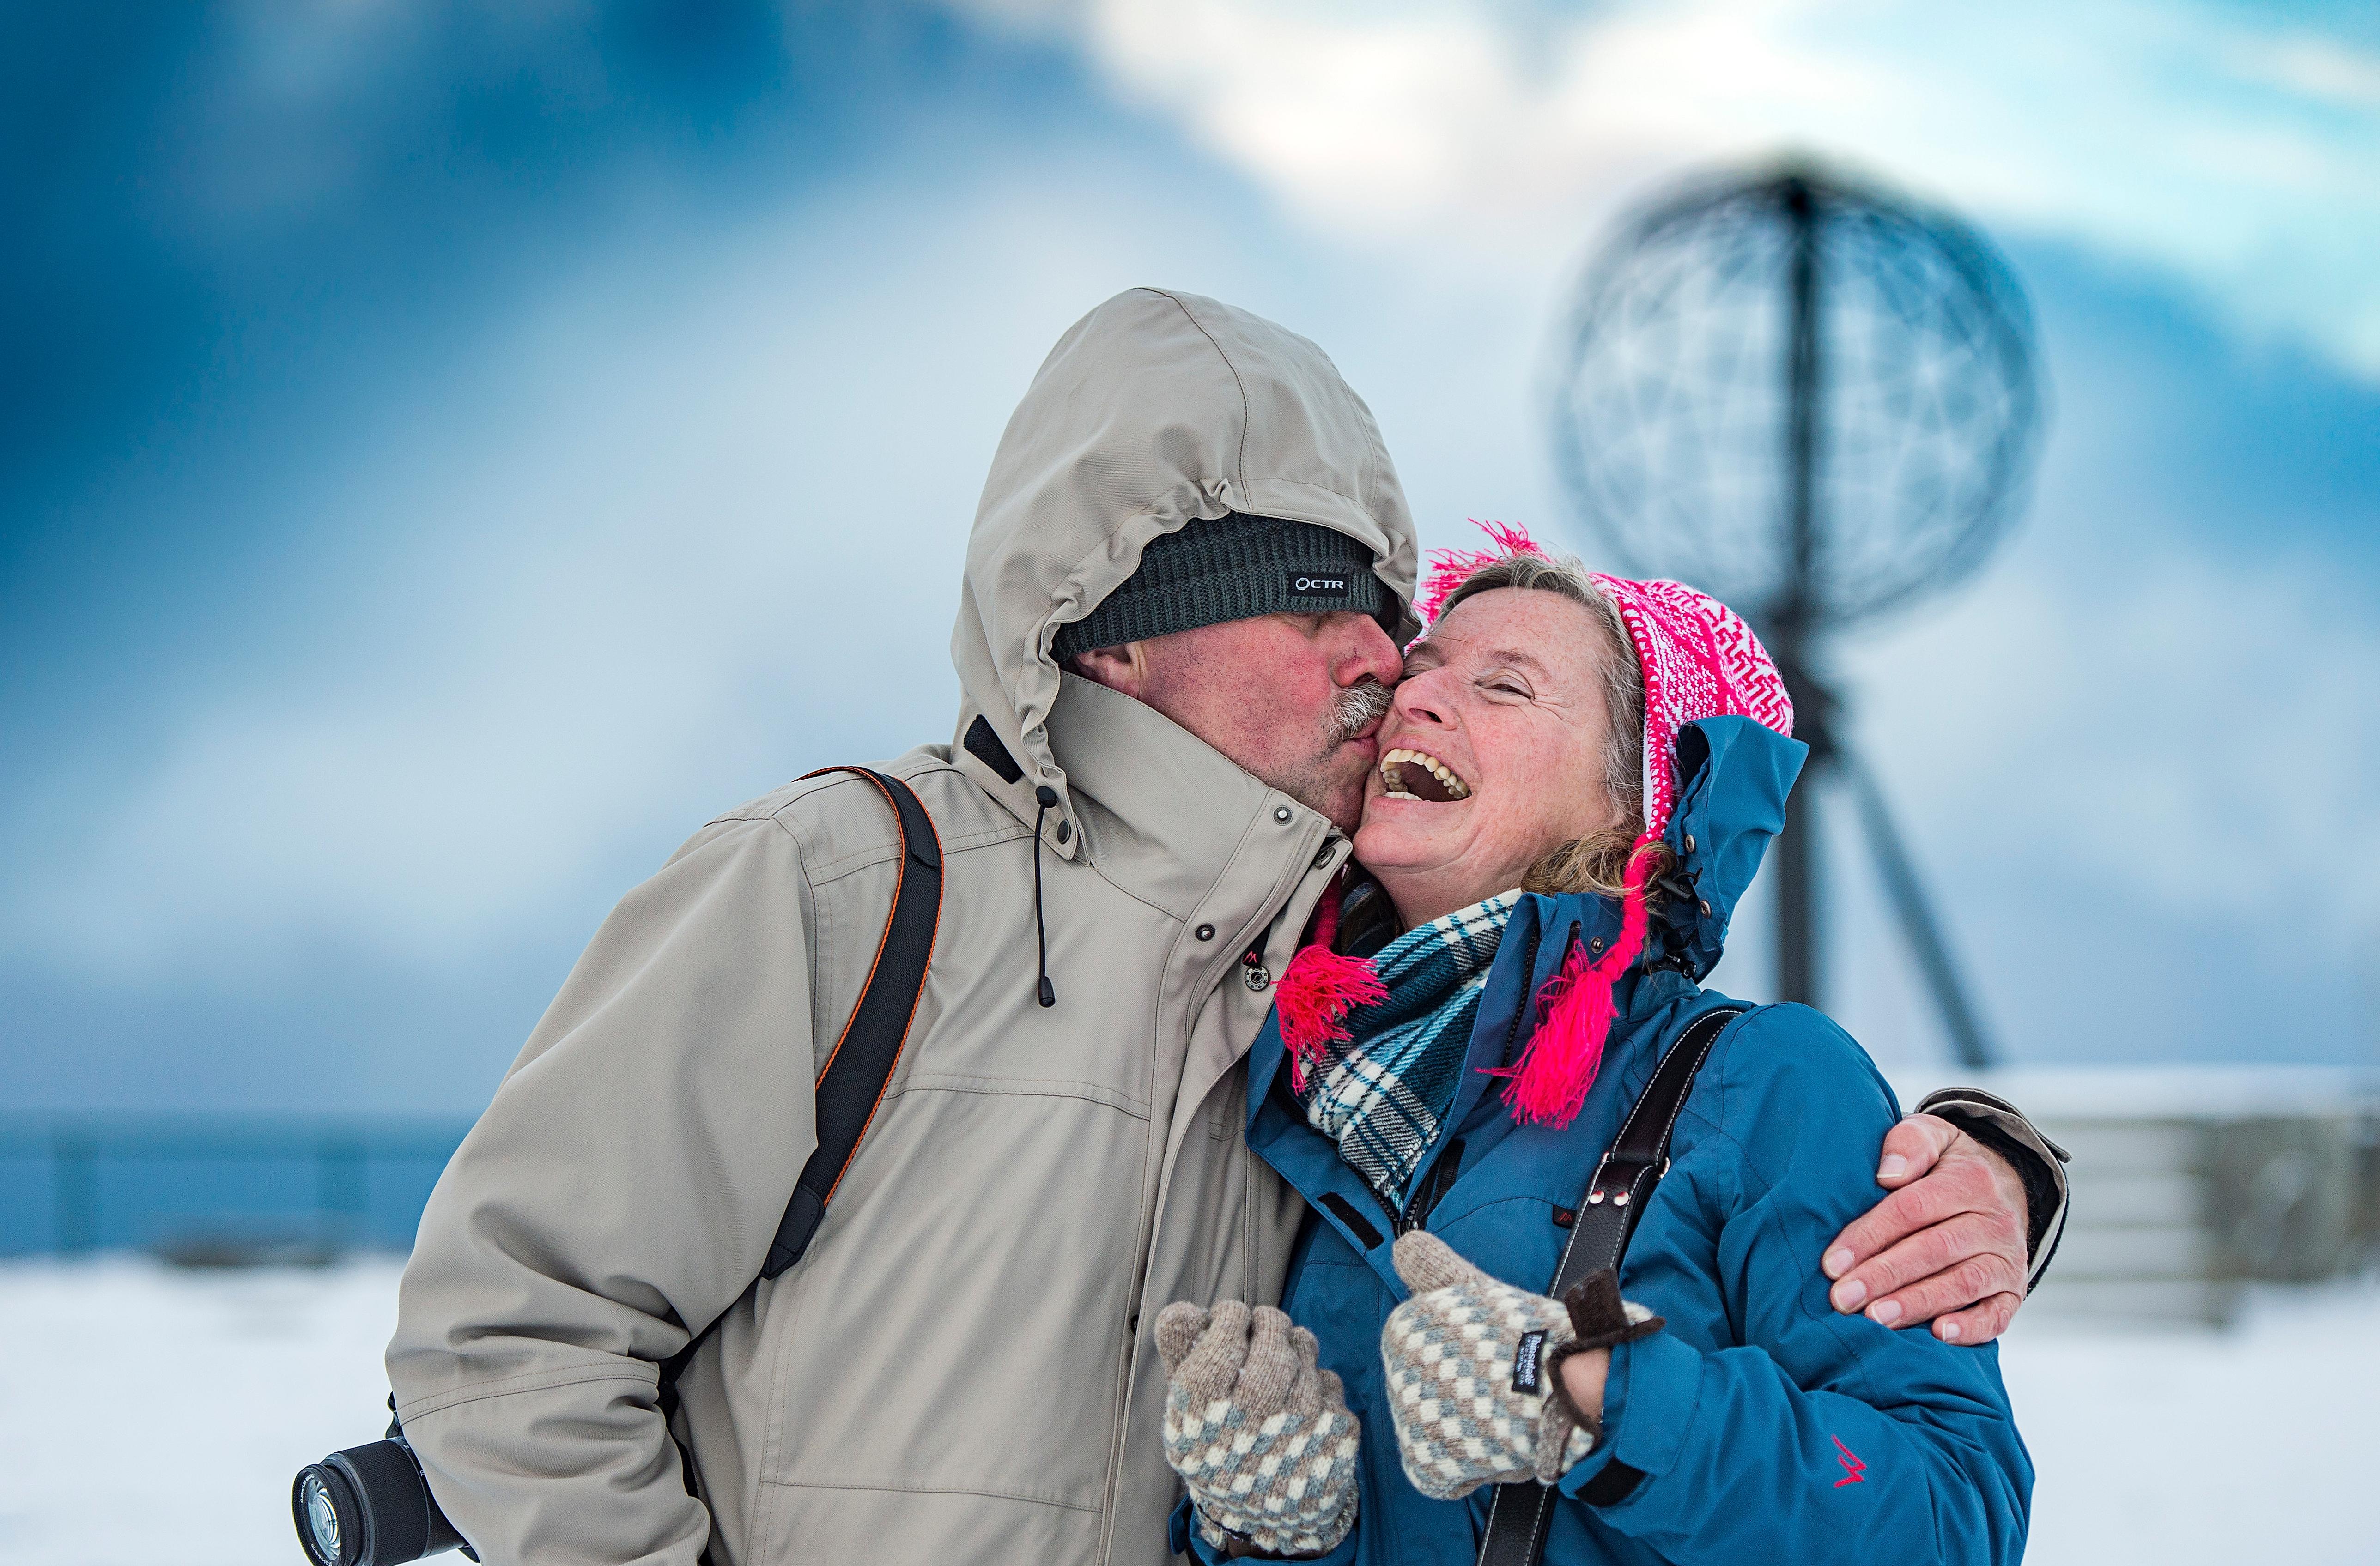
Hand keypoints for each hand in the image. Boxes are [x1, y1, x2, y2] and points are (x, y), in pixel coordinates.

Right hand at [1155, 1300, 1360, 1557]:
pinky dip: (1317, 1382)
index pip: (1229, 1327)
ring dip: (1295, 1345)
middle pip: (1273, 1331)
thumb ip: (1180, 1357)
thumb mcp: (1185, 1412)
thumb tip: (1182, 1310)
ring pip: (1305, 1347)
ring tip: (1282, 1361)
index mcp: (1206, 1405)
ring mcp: (1301, 1421)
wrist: (1265, 1519)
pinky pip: (1330, 1379)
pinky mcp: (1335, 1432)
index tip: (1233, 1320)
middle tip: (1263, 1326)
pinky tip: (1302, 1402)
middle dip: (1268, 1322)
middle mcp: (1254, 1410)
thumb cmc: (1219, 1451)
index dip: (1232, 1316)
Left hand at [1381, 1232, 1661, 1499]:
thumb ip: (1432, 1268)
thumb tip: (1403, 1244)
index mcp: (1402, 1331)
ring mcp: (1408, 1421)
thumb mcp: (1474, 1289)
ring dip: (1474, 1433)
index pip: (1427, 1360)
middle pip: (1434, 1399)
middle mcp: (1395, 1374)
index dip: (1466, 1365)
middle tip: (1504, 1385)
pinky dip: (1472, 1471)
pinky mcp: (1425, 1463)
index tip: (1492, 1359)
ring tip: (1509, 1413)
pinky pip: (1442, 1477)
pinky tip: (1499, 1446)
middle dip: (1467, 1399)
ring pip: (1444, 1436)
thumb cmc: (1529, 1332)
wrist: (1567, 1380)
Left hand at [1822, 1113, 2029, 1343]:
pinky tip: (1939, 1335)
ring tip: (1875, 1320)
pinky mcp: (2013, 1290)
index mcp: (1969, 1180)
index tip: (1832, 1263)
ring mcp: (2006, 1259)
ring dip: (1917, 1304)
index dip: (1870, 1236)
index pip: (1911, 1210)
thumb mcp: (1932, 1136)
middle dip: (1885, 1276)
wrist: (2004, 1185)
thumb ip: (1909, 1143)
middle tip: (1843, 1299)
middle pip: (1934, 1250)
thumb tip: (1887, 1174)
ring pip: (1962, 1283)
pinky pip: (1998, 1314)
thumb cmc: (1946, 1165)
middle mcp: (1994, 1221)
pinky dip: (1971, 1327)